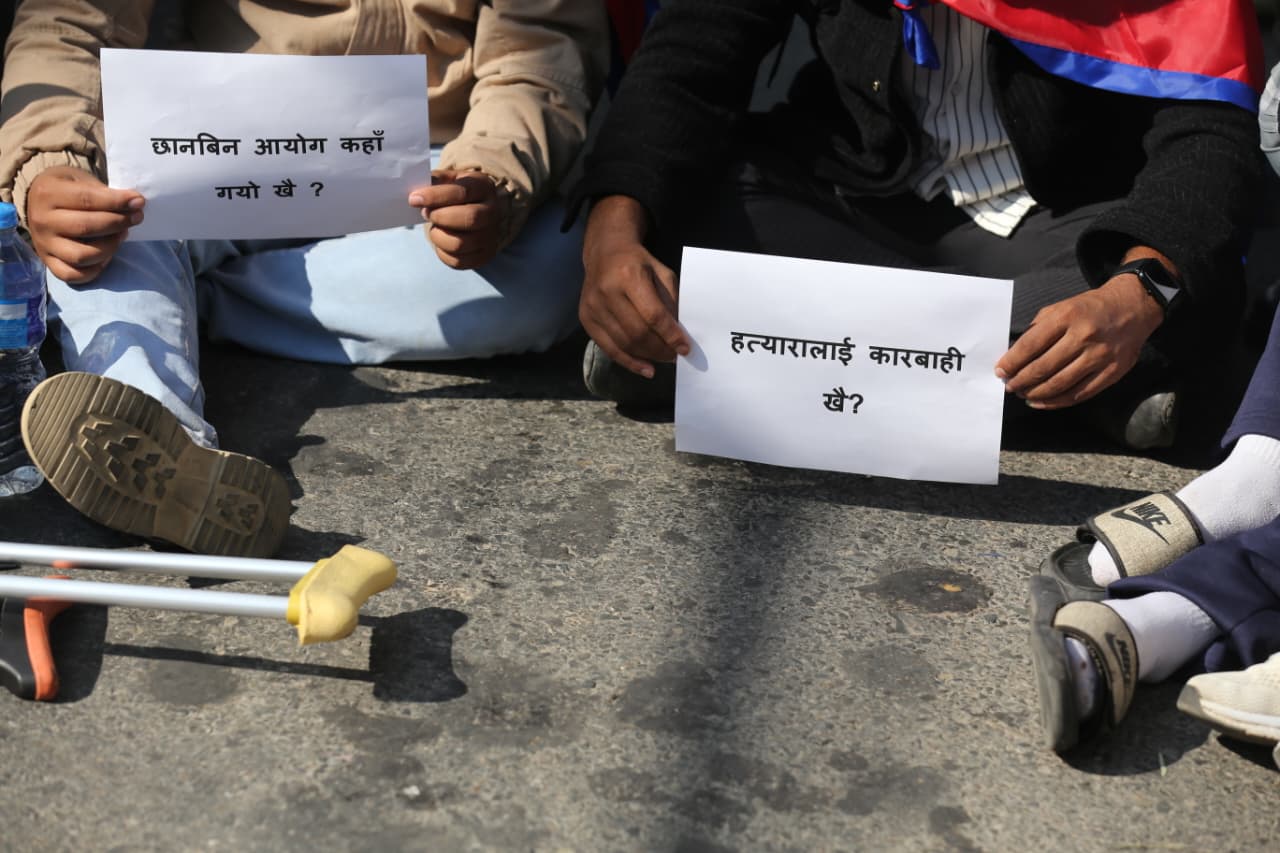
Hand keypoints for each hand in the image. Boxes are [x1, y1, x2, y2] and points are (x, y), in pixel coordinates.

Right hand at [25, 166, 143, 283]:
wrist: (37, 201)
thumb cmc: (66, 187)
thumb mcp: (79, 178)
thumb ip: (102, 191)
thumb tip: (134, 204)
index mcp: (47, 193)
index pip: (87, 200)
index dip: (117, 202)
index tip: (139, 202)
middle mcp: (42, 221)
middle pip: (86, 228)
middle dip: (118, 223)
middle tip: (136, 217)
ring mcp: (44, 244)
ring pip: (82, 255)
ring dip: (110, 247)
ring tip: (122, 234)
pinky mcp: (48, 261)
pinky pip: (73, 275)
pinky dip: (95, 270)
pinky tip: (107, 255)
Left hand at [408, 169, 507, 268]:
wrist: (475, 211)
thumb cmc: (455, 194)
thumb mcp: (447, 180)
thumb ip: (433, 182)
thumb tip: (416, 194)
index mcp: (483, 187)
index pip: (463, 192)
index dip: (435, 196)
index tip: (414, 199)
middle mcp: (492, 212)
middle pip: (470, 218)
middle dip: (440, 217)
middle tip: (426, 213)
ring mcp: (490, 236)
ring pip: (461, 244)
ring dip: (438, 236)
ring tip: (434, 228)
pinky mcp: (484, 255)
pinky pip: (458, 262)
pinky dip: (442, 252)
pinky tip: (441, 240)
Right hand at [579, 195, 689, 377]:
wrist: (605, 253)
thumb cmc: (638, 263)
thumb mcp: (662, 274)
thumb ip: (670, 302)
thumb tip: (679, 336)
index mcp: (629, 275)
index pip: (653, 314)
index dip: (670, 335)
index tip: (685, 348)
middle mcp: (607, 291)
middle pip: (637, 332)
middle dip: (660, 349)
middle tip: (674, 356)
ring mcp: (593, 306)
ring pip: (624, 343)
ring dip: (647, 356)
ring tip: (663, 359)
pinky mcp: (585, 318)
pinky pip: (608, 348)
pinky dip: (629, 362)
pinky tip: (645, 368)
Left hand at [995, 260, 1166, 408]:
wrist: (1133, 306)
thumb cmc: (1089, 308)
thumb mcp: (1060, 308)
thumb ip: (1037, 330)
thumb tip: (1014, 357)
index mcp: (1067, 316)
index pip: (1030, 345)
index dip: (1011, 362)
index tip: (1000, 371)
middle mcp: (1084, 336)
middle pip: (1043, 368)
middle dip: (1020, 381)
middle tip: (1010, 386)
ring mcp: (1100, 356)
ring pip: (1059, 384)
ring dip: (1036, 393)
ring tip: (1023, 394)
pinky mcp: (1113, 372)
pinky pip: (1079, 394)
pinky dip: (1057, 402)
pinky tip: (1042, 402)